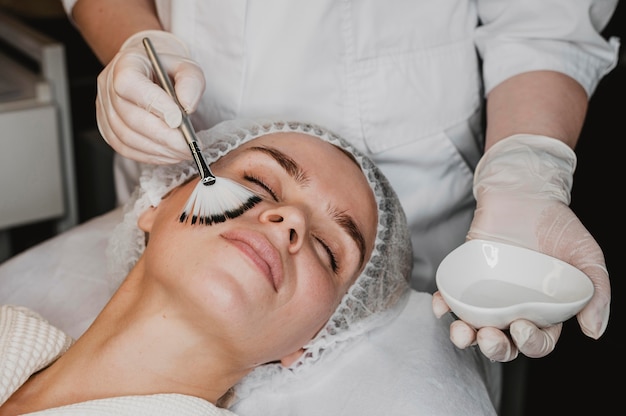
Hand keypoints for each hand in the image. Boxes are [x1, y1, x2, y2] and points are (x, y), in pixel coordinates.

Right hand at [96, 30, 205, 163]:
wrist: (152, 72)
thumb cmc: (168, 69)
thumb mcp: (186, 66)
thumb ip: (190, 81)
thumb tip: (187, 106)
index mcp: (126, 63)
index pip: (129, 84)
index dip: (154, 104)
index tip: (179, 120)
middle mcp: (108, 86)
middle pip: (130, 117)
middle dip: (163, 136)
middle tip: (188, 146)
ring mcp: (105, 109)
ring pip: (127, 137)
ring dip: (158, 149)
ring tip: (183, 152)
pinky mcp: (108, 129)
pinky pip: (125, 148)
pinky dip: (149, 156)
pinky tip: (169, 154)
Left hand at [433, 134, 609, 361]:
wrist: (526, 193)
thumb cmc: (558, 226)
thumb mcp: (587, 256)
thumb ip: (596, 292)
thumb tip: (593, 331)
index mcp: (543, 311)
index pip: (537, 341)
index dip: (531, 344)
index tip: (523, 328)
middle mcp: (513, 307)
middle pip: (502, 342)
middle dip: (495, 348)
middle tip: (490, 338)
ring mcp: (487, 293)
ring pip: (473, 326)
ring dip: (464, 337)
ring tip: (462, 333)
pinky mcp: (465, 276)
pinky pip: (451, 297)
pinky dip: (443, 306)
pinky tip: (441, 307)